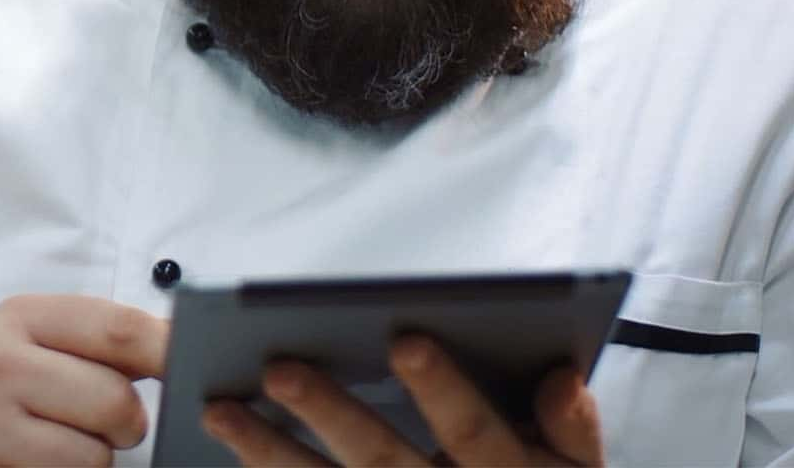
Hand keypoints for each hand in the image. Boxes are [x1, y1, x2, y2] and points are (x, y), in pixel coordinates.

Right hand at [0, 294, 168, 466]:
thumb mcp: (21, 340)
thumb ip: (90, 340)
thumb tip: (174, 347)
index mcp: (22, 317)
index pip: (119, 330)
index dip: (168, 352)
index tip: (196, 366)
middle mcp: (1, 361)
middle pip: (116, 401)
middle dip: (126, 424)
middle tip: (104, 425)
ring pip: (94, 455)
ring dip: (94, 461)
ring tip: (61, 447)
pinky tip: (41, 464)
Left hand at [201, 335, 603, 465]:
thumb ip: (573, 432)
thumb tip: (560, 377)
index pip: (474, 433)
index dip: (443, 390)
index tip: (405, 339)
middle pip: (381, 462)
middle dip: (330, 414)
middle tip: (279, 368)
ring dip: (269, 454)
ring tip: (220, 411)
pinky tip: (226, 458)